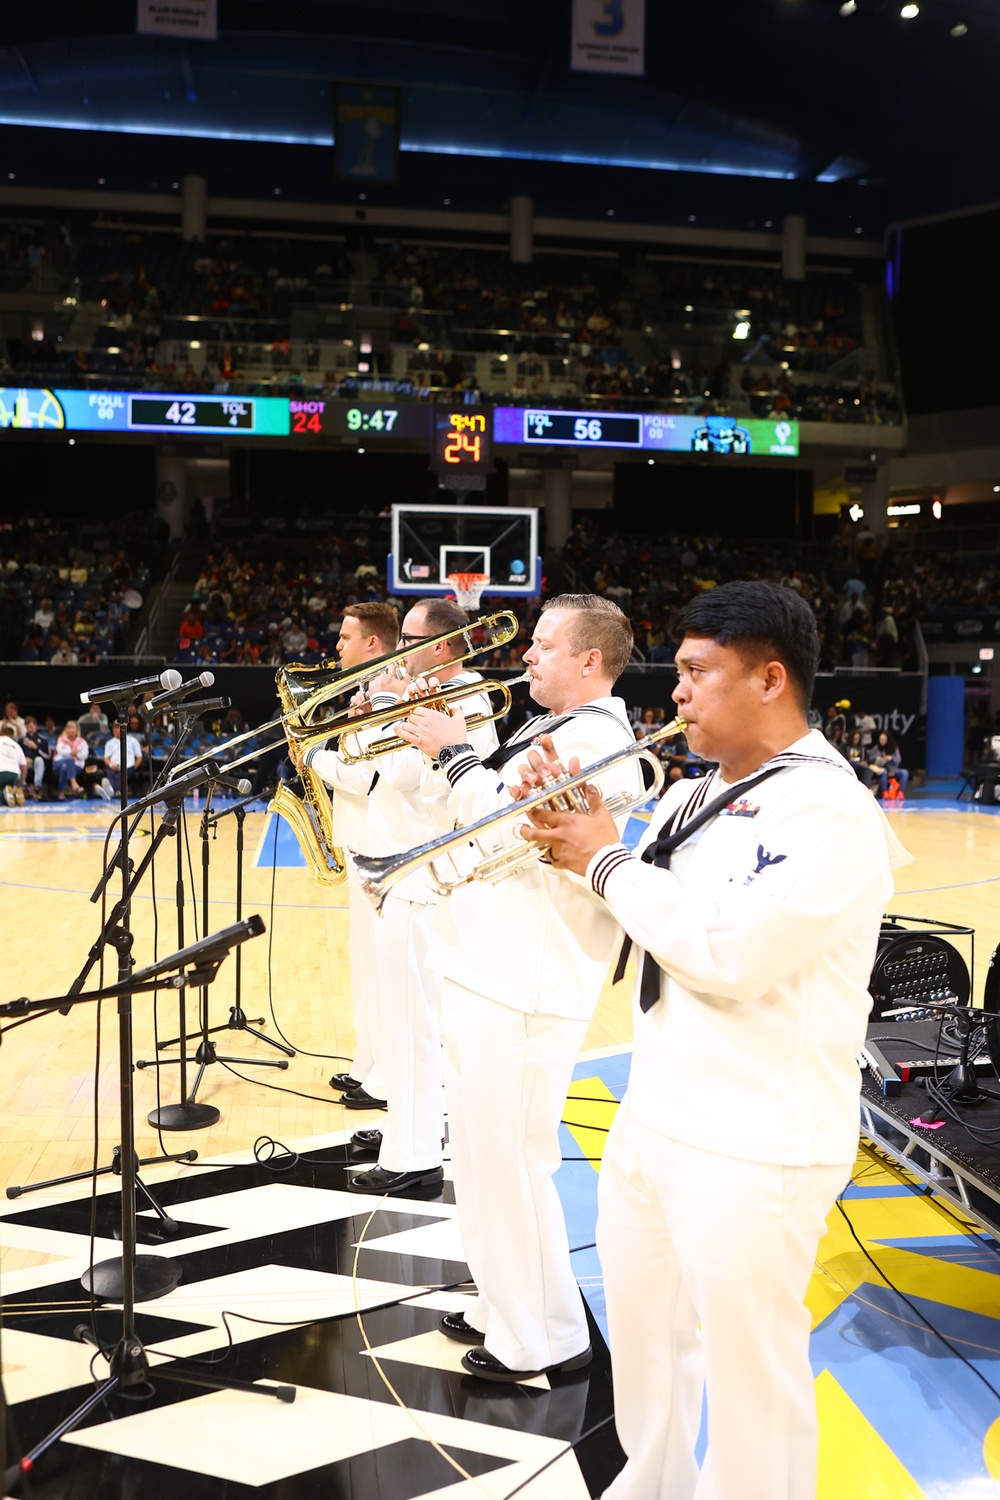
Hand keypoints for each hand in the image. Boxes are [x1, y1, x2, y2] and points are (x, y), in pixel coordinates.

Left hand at [364, 669, 405, 697]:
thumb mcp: (403, 687)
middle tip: (389, 685)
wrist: (384, 703)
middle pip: (385, 675)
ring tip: (384, 689)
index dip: (392, 669)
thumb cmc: (394, 696)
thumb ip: (406, 678)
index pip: (392, 668)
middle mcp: (382, 677)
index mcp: (390, 676)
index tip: (392, 669)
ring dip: (381, 683)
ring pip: (379, 679)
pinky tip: (379, 690)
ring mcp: (376, 681)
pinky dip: (375, 686)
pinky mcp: (371, 685)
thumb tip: (408, 674)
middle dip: (387, 679)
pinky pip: (373, 683)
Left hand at [396, 703, 468, 756]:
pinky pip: (405, 734)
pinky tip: (396, 729)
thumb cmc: (456, 738)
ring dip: (406, 725)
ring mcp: (421, 732)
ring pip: (407, 724)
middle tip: (413, 722)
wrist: (454, 752)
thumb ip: (456, 711)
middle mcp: (425, 723)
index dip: (416, 712)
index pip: (418, 709)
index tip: (417, 714)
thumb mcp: (460, 721)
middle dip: (411, 719)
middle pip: (411, 716)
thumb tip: (454, 708)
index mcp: (434, 716)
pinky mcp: (418, 742)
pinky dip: (399, 731)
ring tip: (406, 727)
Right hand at [509, 733, 577, 801]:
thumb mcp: (578, 790)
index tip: (546, 739)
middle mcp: (542, 776)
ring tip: (535, 779)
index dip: (547, 744)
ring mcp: (533, 786)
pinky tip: (519, 788)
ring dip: (528, 773)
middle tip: (546, 771)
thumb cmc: (573, 807)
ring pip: (524, 772)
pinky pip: (517, 792)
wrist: (568, 826)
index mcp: (555, 770)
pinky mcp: (526, 800)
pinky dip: (516, 789)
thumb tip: (574, 761)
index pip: (549, 753)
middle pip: (533, 759)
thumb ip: (577, 775)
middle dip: (538, 763)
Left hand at [510, 734, 620, 875]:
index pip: (543, 814)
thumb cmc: (604, 840)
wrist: (607, 862)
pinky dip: (554, 859)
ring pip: (543, 847)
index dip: (533, 811)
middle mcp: (559, 835)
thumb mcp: (602, 816)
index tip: (530, 810)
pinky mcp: (563, 863)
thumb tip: (590, 789)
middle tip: (523, 829)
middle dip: (525, 830)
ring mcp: (559, 850)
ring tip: (541, 844)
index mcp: (567, 822)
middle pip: (534, 833)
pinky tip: (558, 857)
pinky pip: (554, 861)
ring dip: (542, 845)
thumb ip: (594, 800)